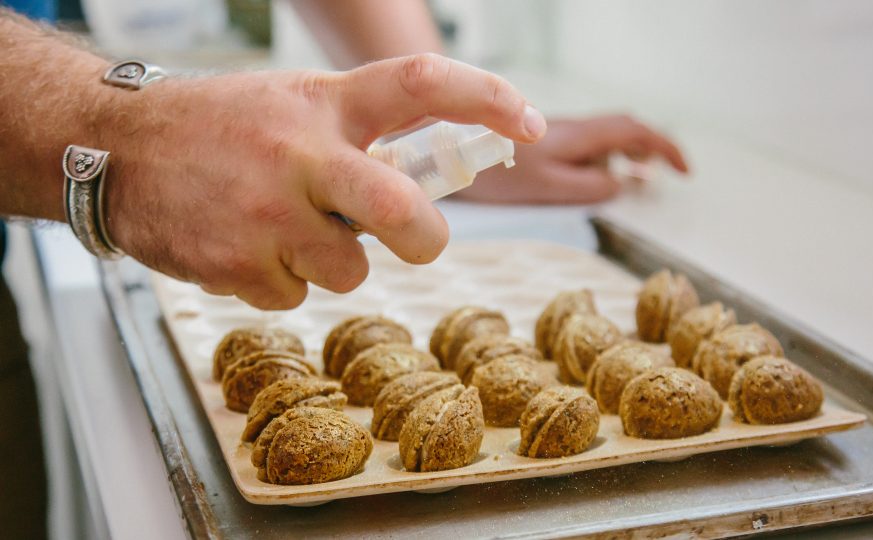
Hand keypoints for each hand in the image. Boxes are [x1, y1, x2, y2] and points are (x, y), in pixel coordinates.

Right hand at [99, 54, 544, 308]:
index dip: (486, 99)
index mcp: (324, 104)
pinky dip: (282, 281)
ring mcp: (267, 215)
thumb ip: (358, 136)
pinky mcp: (238, 266)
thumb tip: (422, 181)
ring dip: (333, 261)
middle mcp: (301, 155)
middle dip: (426, 238)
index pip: (420, 85)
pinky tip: (246, 246)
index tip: (526, 123)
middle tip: (420, 239)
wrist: (118, 148)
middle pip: (403, 213)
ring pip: (350, 271)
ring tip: (285, 228)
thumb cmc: (222, 126)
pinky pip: (296, 296)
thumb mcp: (295, 105)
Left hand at [459, 115, 687, 203]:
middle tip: (660, 176)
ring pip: (600, 138)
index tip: (683, 172)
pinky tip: (588, 178)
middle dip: (649, 149)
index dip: (664, 148)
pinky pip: (580, 147)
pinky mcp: (538, 143)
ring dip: (623, 155)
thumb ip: (587, 187)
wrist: (444, 147)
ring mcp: (555, 135)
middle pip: (622, 130)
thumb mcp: (547, 186)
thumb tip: (620, 185)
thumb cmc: (492, 170)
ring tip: (630, 180)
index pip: (635, 131)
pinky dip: (597, 161)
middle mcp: (570, 130)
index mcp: (577, 137)